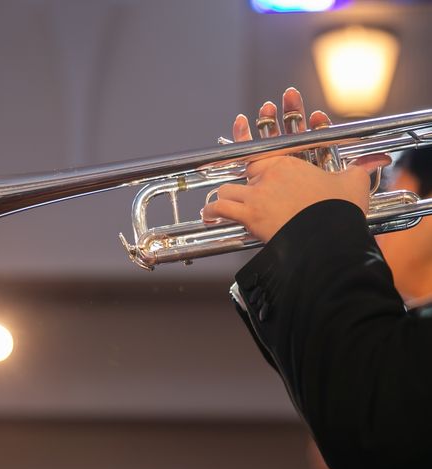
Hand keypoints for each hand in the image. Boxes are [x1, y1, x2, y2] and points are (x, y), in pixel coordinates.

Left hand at [202, 88, 390, 241]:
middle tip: (232, 146)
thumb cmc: (339, 210)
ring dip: (227, 193)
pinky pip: (223, 209)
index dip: (256, 129)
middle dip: (238, 156)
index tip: (247, 117)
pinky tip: (209, 216)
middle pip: (245, 163)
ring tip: (224, 198)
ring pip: (229, 187)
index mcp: (290, 164)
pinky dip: (214, 212)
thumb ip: (358, 170)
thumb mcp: (353, 183)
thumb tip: (375, 162)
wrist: (328, 235)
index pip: (269, 142)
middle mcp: (269, 175)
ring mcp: (257, 195)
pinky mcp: (250, 215)